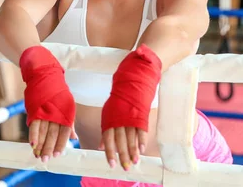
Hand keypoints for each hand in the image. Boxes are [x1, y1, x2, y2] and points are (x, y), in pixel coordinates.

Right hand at [19, 46, 75, 161]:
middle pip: (53, 134)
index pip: (64, 132)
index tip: (58, 155)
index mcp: (67, 112)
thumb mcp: (66, 105)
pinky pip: (34, 124)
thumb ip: (68, 123)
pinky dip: (33, 134)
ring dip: (41, 145)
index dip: (61, 144)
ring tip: (38, 155)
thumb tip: (73, 139)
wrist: (44, 73)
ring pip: (43, 131)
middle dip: (49, 148)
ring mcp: (45, 110)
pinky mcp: (35, 108)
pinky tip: (32, 144)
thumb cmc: (56, 91)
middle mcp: (56, 112)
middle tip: (46, 160)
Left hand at [100, 44, 160, 169]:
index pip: (108, 137)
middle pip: (120, 139)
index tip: (111, 163)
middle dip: (123, 155)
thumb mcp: (110, 110)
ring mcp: (131, 114)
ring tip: (134, 161)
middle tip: (125, 167)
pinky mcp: (142, 112)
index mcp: (109, 115)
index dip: (110, 151)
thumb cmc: (120, 94)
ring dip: (133, 150)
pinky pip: (142, 128)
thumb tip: (100, 145)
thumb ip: (106, 128)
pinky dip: (141, 139)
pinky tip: (141, 149)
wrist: (134, 75)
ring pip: (131, 136)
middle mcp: (119, 116)